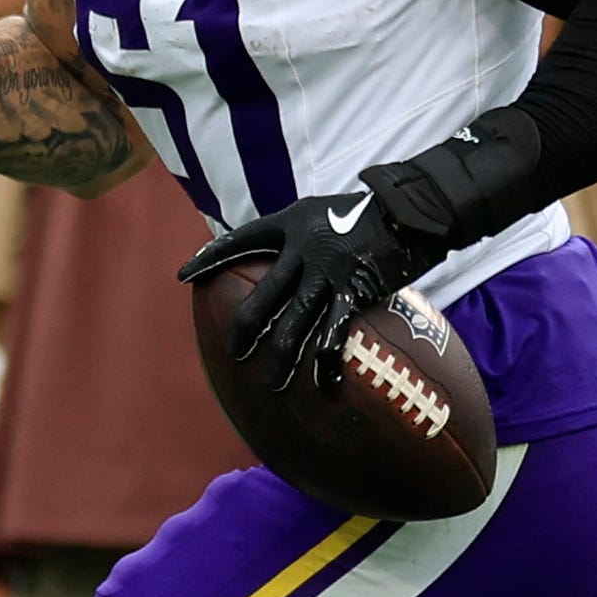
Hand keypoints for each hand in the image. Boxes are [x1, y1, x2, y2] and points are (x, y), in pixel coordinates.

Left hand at [180, 159, 460, 393]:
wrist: (412, 210)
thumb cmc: (373, 213)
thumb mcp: (326, 213)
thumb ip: (303, 236)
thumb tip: (286, 260)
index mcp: (292, 224)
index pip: (241, 240)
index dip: (210, 258)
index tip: (184, 275)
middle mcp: (302, 248)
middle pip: (262, 296)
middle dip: (245, 329)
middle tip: (235, 353)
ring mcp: (326, 272)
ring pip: (293, 324)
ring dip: (281, 358)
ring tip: (272, 385)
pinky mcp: (352, 291)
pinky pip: (334, 335)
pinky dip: (328, 363)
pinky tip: (327, 386)